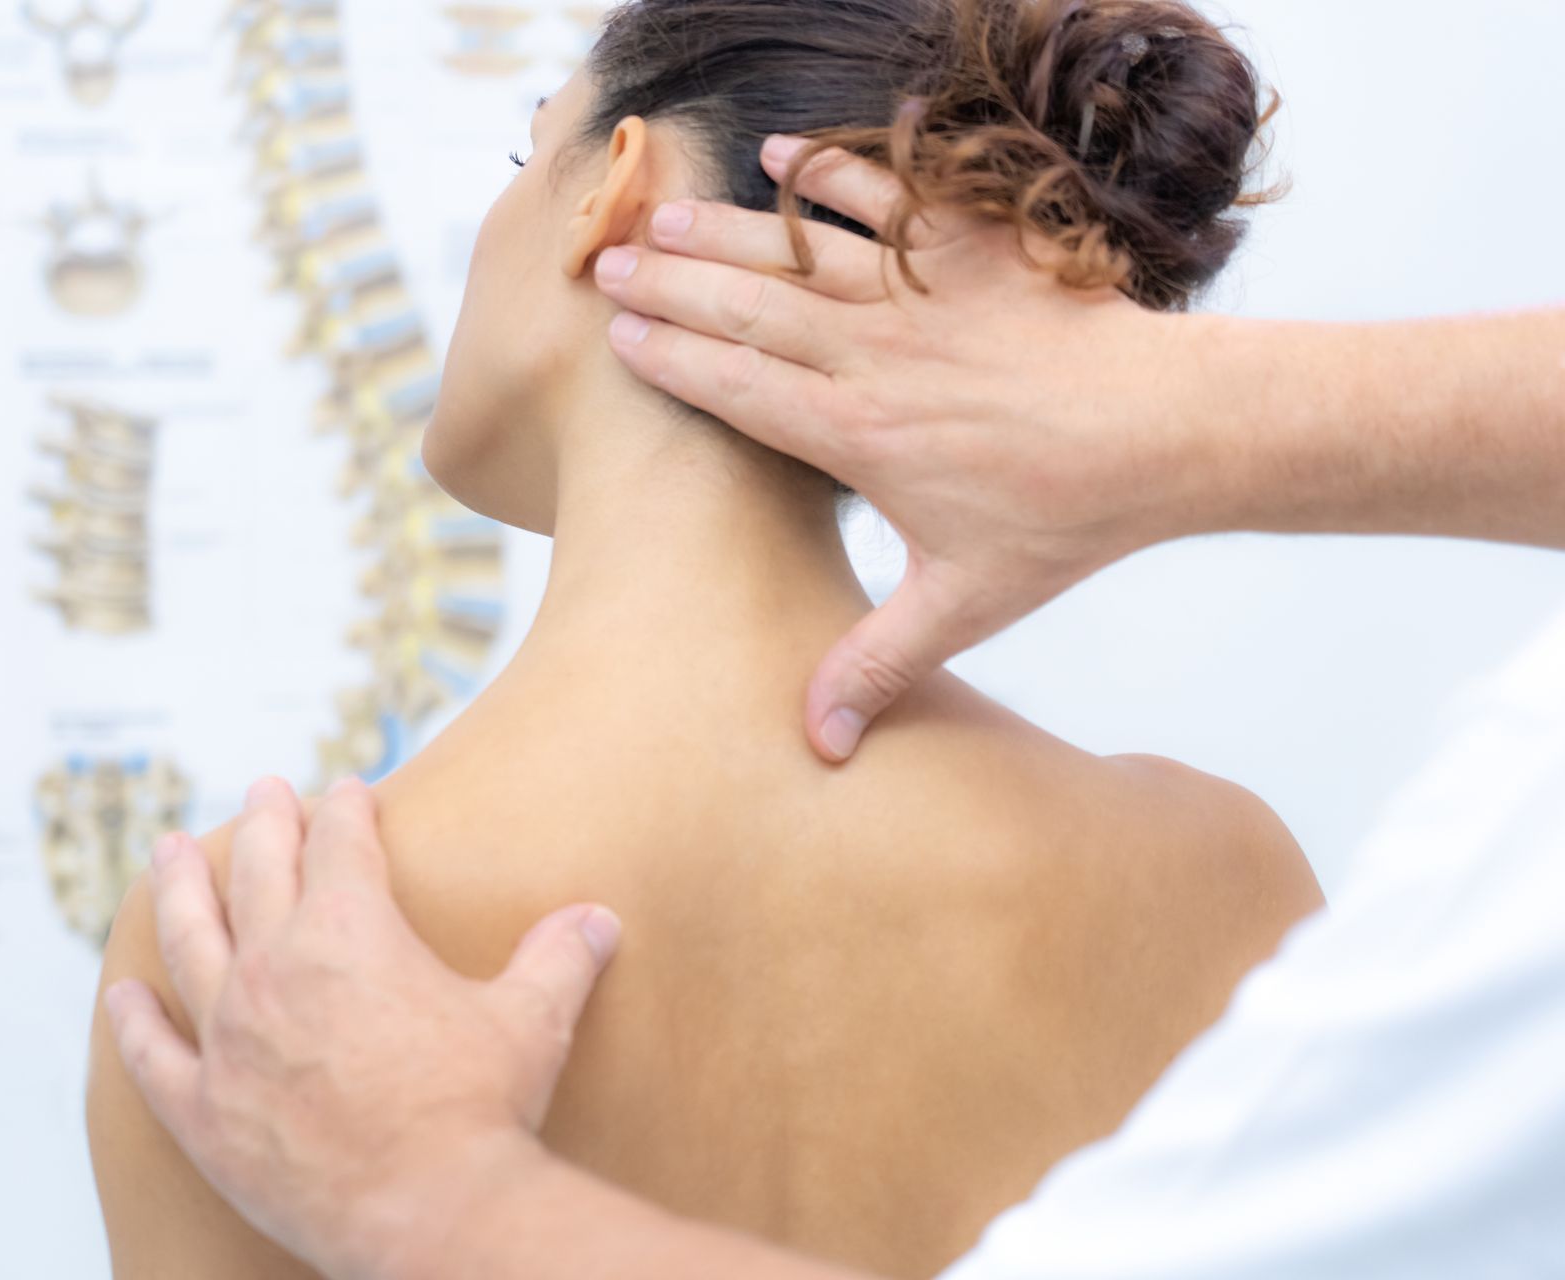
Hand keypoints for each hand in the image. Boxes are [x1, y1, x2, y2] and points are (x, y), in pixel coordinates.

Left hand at [102, 777, 623, 1279]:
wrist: (432, 1211)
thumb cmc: (483, 1109)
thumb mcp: (533, 1020)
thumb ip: (559, 958)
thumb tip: (599, 919)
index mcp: (350, 929)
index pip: (342, 843)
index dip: (347, 810)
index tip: (348, 792)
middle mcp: (276, 967)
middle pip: (258, 872)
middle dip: (263, 824)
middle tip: (261, 793)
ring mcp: (229, 1037)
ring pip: (190, 940)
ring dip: (178, 889)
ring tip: (165, 852)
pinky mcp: (203, 1109)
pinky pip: (153, 1055)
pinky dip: (133, 1023)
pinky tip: (119, 996)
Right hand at [598, 137, 1220, 761]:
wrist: (1174, 429)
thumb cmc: (1068, 516)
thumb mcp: (967, 605)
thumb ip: (879, 666)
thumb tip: (817, 747)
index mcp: (858, 435)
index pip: (737, 388)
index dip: (671, 360)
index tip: (618, 339)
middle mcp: (876, 357)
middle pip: (748, 308)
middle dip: (670, 285)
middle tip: (608, 266)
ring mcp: (923, 296)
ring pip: (800, 252)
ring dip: (725, 231)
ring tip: (663, 215)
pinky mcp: (972, 252)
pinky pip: (887, 200)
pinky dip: (832, 175)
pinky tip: (781, 156)